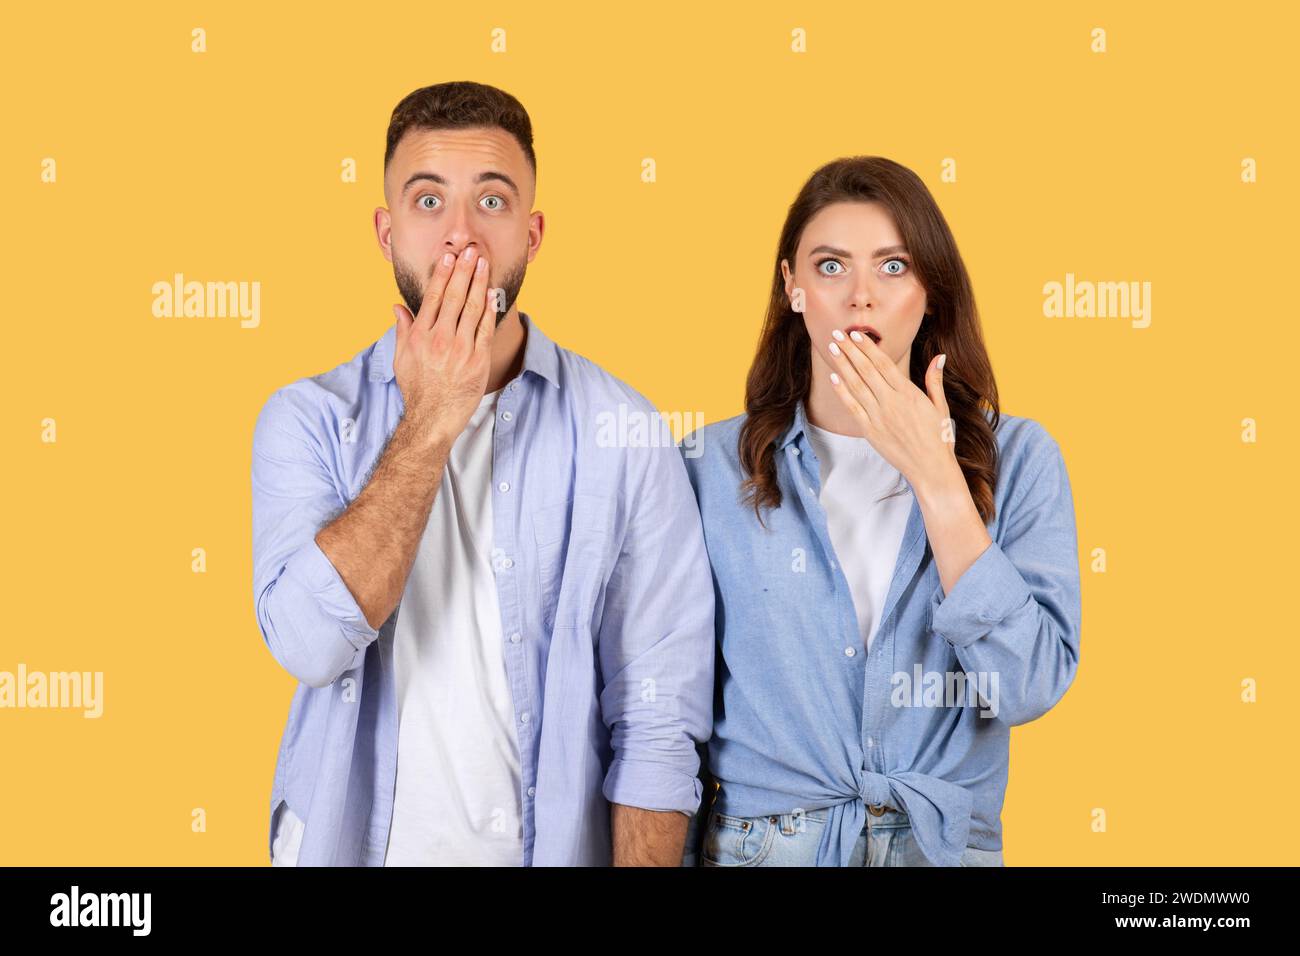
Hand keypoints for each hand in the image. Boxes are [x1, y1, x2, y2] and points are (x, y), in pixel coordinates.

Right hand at [392, 246, 495, 446]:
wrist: (433, 417)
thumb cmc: (417, 388)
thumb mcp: (401, 358)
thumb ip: (402, 329)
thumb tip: (397, 307)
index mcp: (421, 336)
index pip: (434, 298)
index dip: (442, 275)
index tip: (449, 257)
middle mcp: (440, 339)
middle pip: (454, 297)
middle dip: (463, 271)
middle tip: (470, 250)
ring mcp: (460, 349)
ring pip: (472, 308)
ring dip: (479, 283)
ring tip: (483, 264)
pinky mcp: (477, 360)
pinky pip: (486, 328)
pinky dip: (489, 309)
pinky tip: (493, 293)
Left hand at [823, 328, 957, 494]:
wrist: (931, 469)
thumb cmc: (938, 438)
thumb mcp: (941, 407)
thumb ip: (935, 381)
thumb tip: (939, 357)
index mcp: (908, 393)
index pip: (883, 364)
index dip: (867, 348)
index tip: (856, 334)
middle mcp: (891, 402)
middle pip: (865, 370)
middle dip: (850, 350)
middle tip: (837, 333)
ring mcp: (878, 417)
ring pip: (856, 386)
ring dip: (842, 365)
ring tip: (832, 348)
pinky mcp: (870, 432)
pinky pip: (852, 408)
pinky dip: (842, 392)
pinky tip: (833, 378)